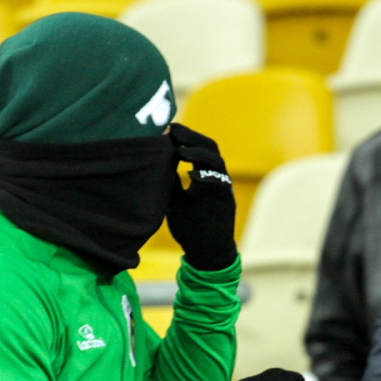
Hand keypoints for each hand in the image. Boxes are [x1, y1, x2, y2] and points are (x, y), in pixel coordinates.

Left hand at [165, 123, 236, 270]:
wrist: (205, 253)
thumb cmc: (190, 227)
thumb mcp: (174, 201)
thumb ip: (169, 183)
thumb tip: (154, 164)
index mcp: (204, 175)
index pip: (198, 147)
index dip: (186, 135)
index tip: (167, 127)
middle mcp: (216, 177)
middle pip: (210, 147)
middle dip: (192, 137)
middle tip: (173, 130)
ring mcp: (223, 189)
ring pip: (217, 161)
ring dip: (198, 153)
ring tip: (180, 150)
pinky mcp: (226, 202)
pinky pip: (221, 183)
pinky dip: (207, 177)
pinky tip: (191, 175)